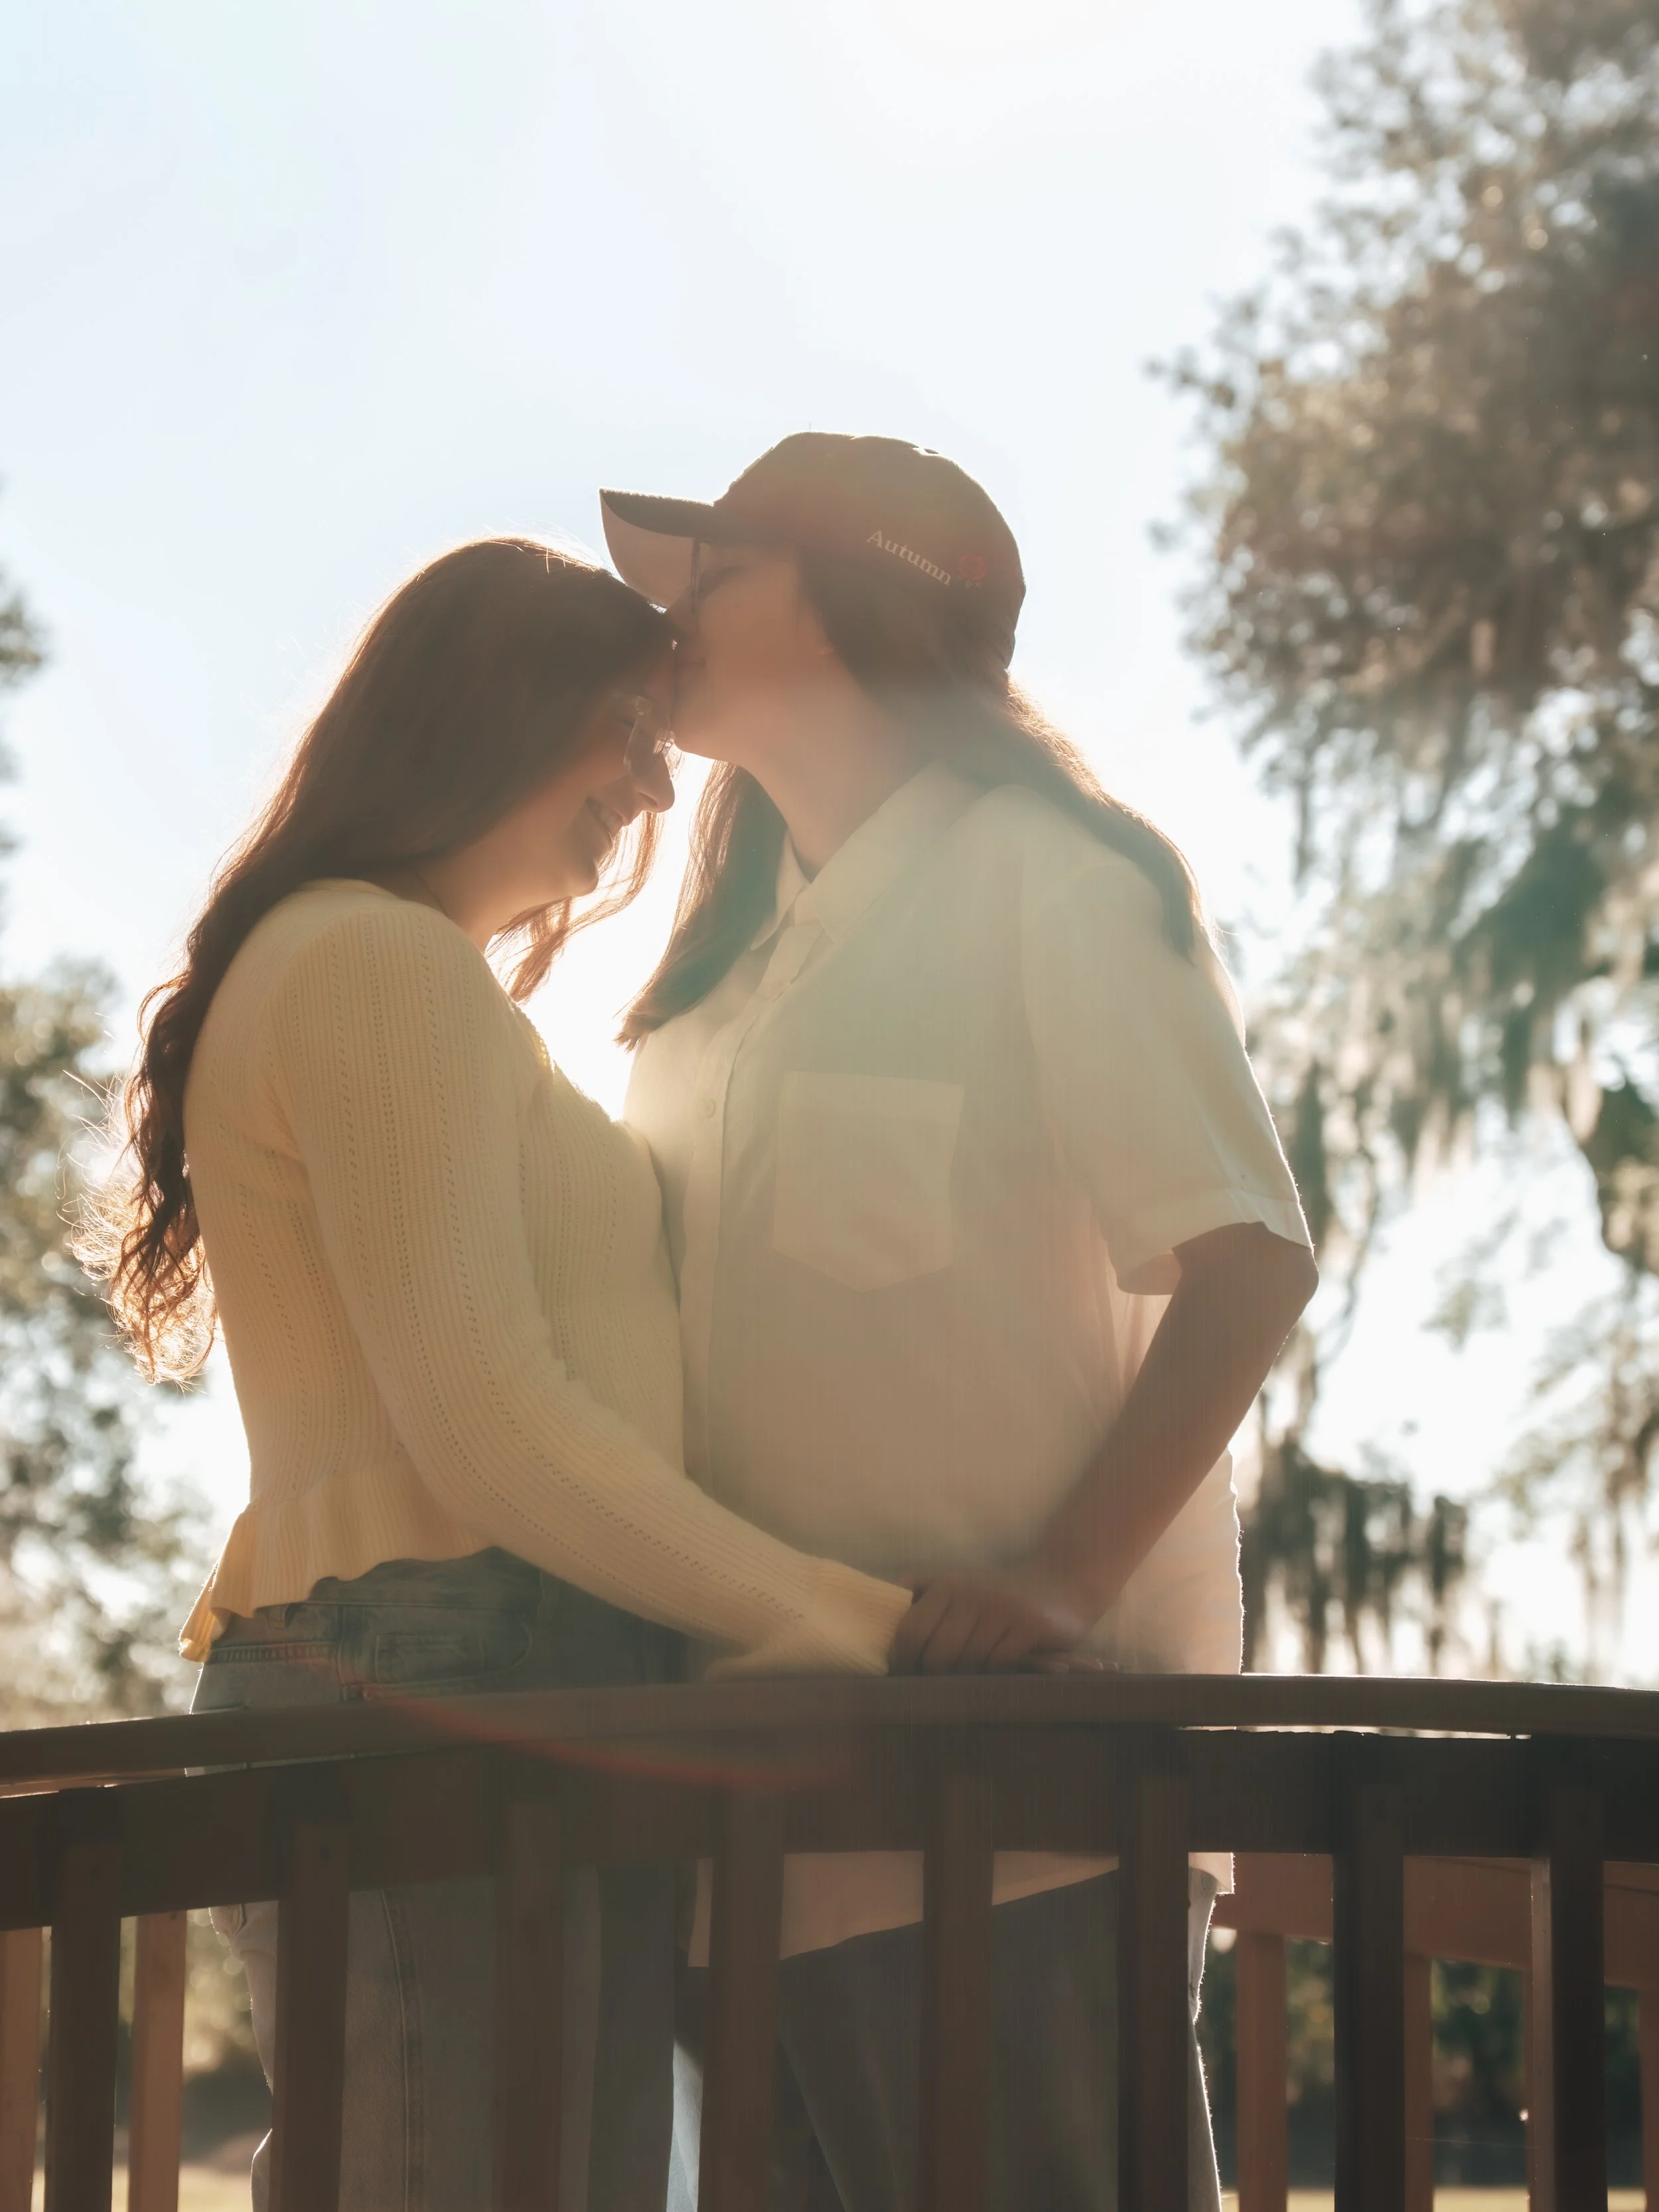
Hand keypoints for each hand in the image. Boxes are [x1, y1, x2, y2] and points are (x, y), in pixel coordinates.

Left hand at [889, 1564, 1102, 1675]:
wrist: (1059, 1586)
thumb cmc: (997, 1594)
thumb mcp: (958, 1584)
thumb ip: (922, 1591)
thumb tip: (880, 1607)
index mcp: (946, 1585)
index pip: (910, 1631)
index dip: (902, 1661)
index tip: (902, 1680)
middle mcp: (970, 1593)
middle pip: (937, 1653)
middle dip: (934, 1678)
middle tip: (935, 1691)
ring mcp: (1001, 1608)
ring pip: (968, 1662)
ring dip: (965, 1680)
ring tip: (964, 1686)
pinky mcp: (1028, 1625)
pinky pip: (999, 1664)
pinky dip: (993, 1676)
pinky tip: (994, 1677)